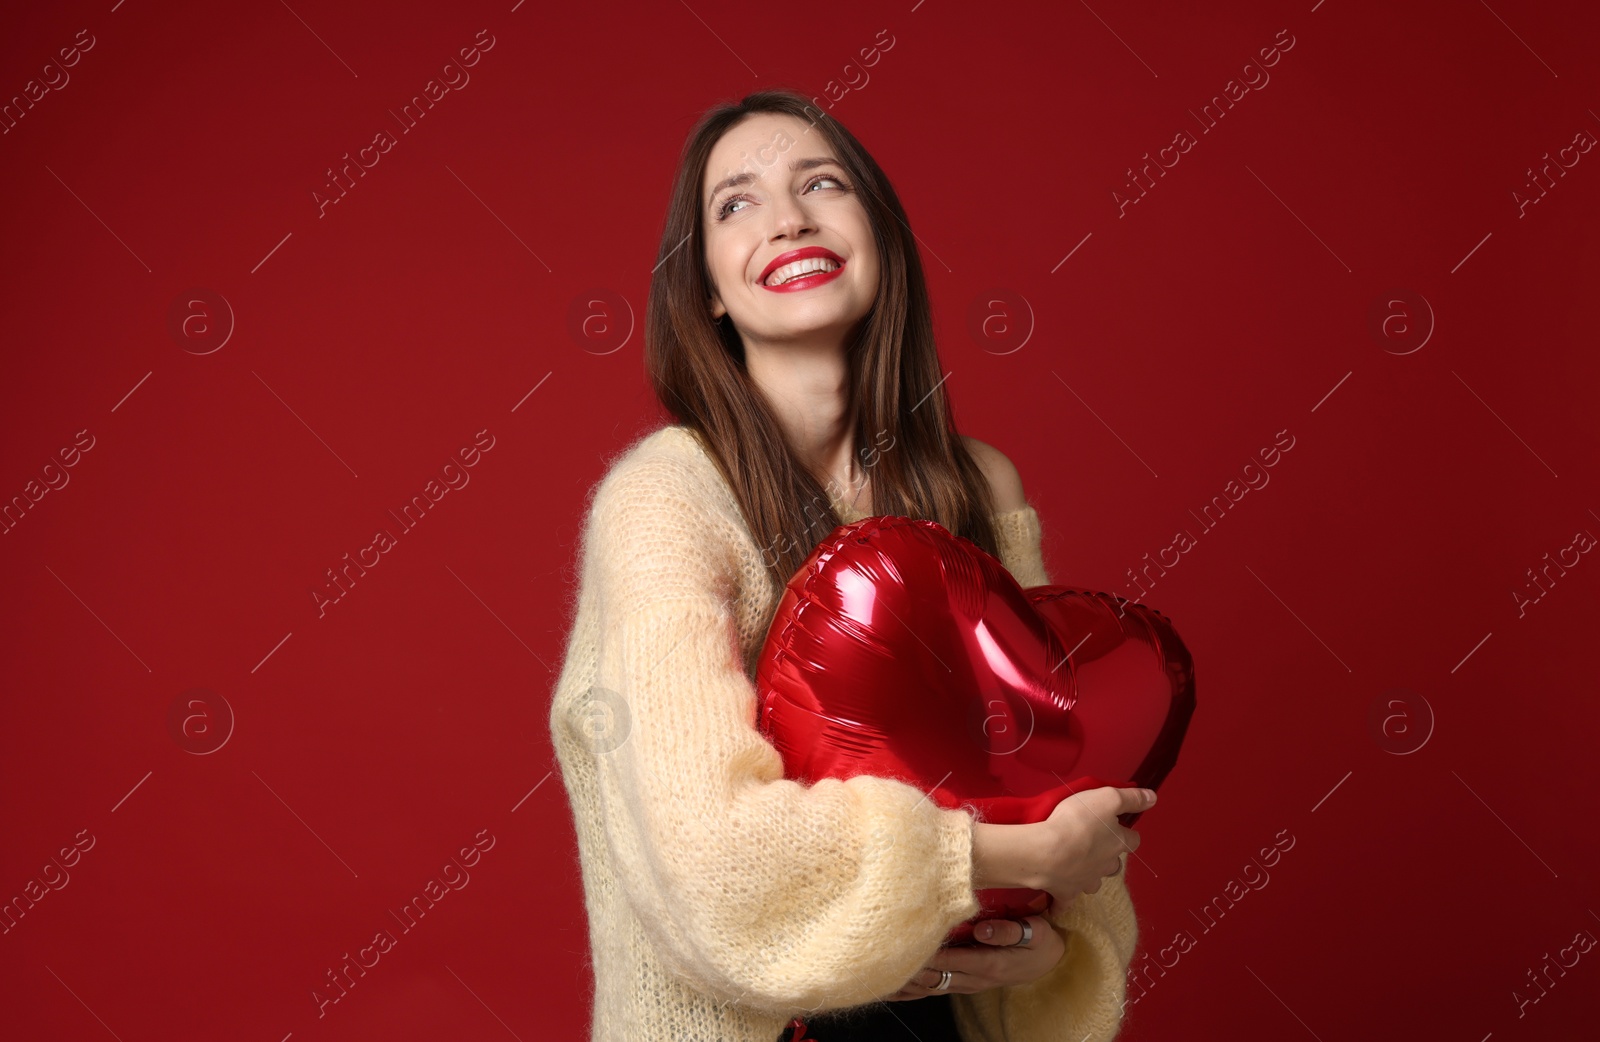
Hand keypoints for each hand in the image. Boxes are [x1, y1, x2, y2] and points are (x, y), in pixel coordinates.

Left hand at [882, 916, 1063, 999]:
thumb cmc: (1041, 943)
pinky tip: (893, 990)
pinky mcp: (965, 982)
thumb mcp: (1036, 932)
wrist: (1050, 962)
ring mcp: (968, 982)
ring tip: (876, 978)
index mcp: (988, 964)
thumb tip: (982, 929)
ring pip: (930, 986)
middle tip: (878, 961)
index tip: (902, 945)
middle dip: (906, 969)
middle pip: (933, 975)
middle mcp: (975, 977)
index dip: (924, 954)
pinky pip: (934, 989)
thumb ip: (1009, 931)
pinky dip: (913, 990)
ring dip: (905, 983)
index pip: (948, 959)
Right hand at [1035, 786, 1150, 906]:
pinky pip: (1066, 900)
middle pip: (1115, 864)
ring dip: (1089, 875)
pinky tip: (1058, 896)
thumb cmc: (1077, 822)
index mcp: (1118, 843)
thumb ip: (1130, 798)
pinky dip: (1063, 899)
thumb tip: (1152, 798)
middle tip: (1093, 844)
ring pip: (1094, 881)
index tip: (1119, 827)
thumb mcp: (1106, 798)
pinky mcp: (1066, 892)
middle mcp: (1106, 865)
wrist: (1047, 853)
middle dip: (1108, 856)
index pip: (1132, 840)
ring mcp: (1087, 881)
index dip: (1127, 834)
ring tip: (1077, 865)